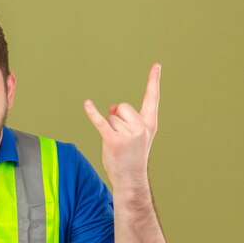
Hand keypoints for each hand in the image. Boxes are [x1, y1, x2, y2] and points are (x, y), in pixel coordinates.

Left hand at [84, 63, 160, 187]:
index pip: (152, 98)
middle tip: (122, 138)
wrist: (130, 178)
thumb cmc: (132, 156)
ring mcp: (127, 134)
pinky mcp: (113, 140)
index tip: (156, 64)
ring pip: (111, 117)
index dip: (153, 80)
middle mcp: (141, 127)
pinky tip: (87, 103)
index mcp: (150, 124)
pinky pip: (100, 122)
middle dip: (117, 118)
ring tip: (117, 144)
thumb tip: (112, 107)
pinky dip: (92, 113)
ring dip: (109, 128)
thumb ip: (126, 118)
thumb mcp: (134, 135)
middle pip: (122, 107)